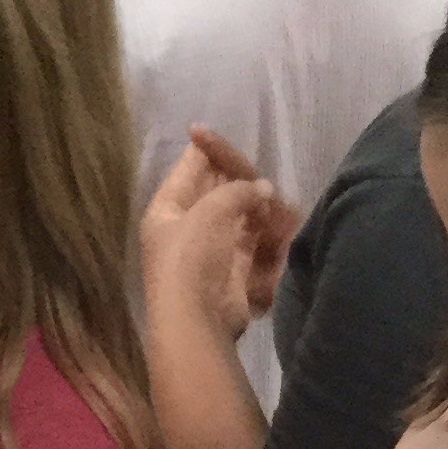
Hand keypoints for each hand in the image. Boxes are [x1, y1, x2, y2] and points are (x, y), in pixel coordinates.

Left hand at [141, 128, 298, 342]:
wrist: (197, 320)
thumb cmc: (193, 256)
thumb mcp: (213, 208)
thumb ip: (239, 189)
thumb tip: (263, 189)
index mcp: (166, 210)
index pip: (188, 169)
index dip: (205, 149)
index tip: (211, 128)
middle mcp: (185, 228)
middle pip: (218, 193)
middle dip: (242, 185)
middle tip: (261, 179)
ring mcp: (209, 252)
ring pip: (240, 219)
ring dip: (259, 212)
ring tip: (276, 210)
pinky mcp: (231, 274)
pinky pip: (252, 246)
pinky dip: (266, 239)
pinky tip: (280, 232)